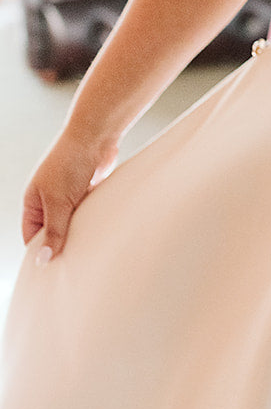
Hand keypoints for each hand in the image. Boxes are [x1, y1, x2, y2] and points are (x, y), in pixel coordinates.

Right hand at [22, 128, 119, 262]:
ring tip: (89, 255)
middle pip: (53, 231)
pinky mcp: (88, 192)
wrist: (95, 137)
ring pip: (72, 223)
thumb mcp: (58, 202)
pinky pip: (87, 214)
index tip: (52, 271)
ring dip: (79, 234)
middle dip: (61, 246)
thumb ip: (54, 231)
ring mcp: (69, 196)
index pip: (32, 235)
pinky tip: (100, 236)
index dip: (40, 252)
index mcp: (33, 201)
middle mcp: (49, 200)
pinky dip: (92, 223)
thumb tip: (42, 260)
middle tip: (73, 268)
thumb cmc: (70, 163)